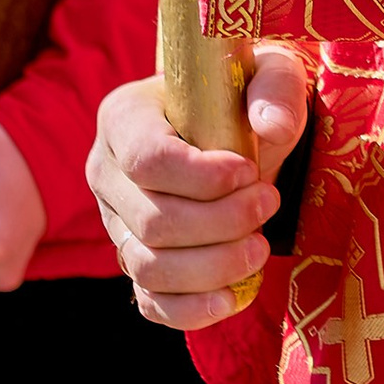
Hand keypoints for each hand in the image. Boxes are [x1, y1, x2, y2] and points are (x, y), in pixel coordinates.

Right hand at [87, 46, 308, 326]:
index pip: (147, 161)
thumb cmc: (246, 96)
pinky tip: (235, 296)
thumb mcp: (270, 73)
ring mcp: (116, 223)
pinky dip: (192, 309)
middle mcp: (106, 173)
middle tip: (270, 203)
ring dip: (215, 267)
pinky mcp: (135, 262)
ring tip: (260, 246)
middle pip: (153, 221)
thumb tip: (270, 128)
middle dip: (222, 223)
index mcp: (124, 118)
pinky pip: (150, 301)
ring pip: (149, 267)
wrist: (236, 129)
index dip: (204, 178)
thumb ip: (277, 89)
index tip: (251, 172)